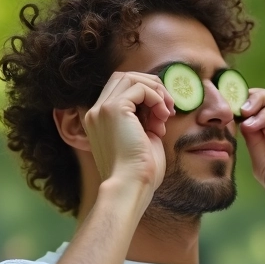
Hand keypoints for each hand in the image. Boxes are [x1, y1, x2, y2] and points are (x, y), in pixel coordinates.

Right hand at [82, 71, 174, 188]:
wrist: (131, 185)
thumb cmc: (140, 171)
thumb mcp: (143, 139)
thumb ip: (145, 120)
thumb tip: (159, 105)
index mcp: (100, 120)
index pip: (121, 90)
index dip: (145, 95)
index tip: (163, 114)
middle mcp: (96, 112)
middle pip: (124, 78)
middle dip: (151, 87)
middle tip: (168, 107)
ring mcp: (102, 109)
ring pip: (130, 78)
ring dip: (155, 91)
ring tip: (166, 112)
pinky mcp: (113, 109)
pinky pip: (139, 88)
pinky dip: (156, 97)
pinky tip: (163, 116)